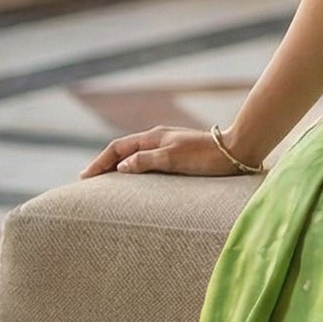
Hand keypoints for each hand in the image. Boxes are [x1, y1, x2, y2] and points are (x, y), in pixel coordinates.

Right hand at [81, 128, 244, 178]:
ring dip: (119, 168)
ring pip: (135, 156)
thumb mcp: (173, 158)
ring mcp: (168, 147)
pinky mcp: (179, 157)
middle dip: (105, 164)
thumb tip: (121, 166)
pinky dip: (135, 171)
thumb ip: (146, 160)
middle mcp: (159, 139)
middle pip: (123, 151)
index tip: (84, 177)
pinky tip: (136, 184)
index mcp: (154, 137)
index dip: (100, 162)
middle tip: (89, 181)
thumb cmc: (207, 156)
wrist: (238, 151)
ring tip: (107, 184)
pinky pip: (148, 163)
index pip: (117, 148)